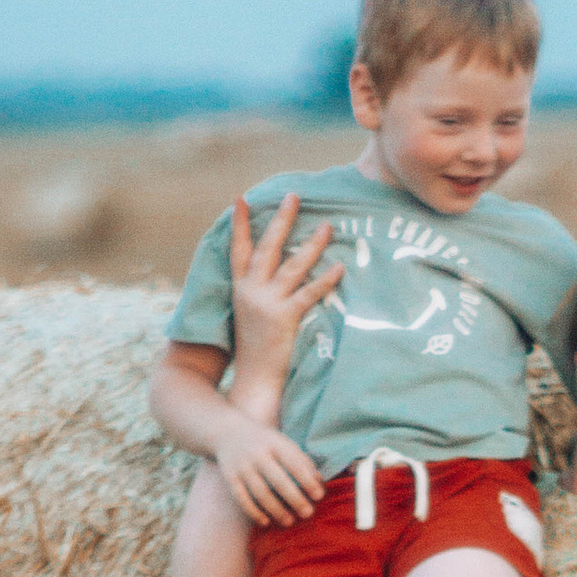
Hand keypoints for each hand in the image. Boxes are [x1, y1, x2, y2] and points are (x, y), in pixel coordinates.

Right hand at [213, 408, 323, 527]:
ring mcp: (242, 466)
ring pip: (260, 492)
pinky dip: (253, 512)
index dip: (307, 480)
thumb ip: (301, 460)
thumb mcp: (283, 443)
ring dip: (276, 509)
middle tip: (308, 514)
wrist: (228, 432)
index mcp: (275, 443)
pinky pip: (242, 498)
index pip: (294, 463)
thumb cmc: (265, 442)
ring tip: (289, 522)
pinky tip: (266, 522)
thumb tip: (319, 482)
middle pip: (278, 480)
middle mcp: (257, 454)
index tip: (319, 496)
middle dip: (294, 499)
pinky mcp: (230, 477)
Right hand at [228, 190, 342, 383]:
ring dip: (311, 244)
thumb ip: (257, 291)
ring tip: (328, 226)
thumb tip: (274, 271)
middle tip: (294, 196)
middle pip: (267, 248)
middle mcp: (251, 291)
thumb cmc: (255, 349)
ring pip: (292, 266)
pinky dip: (325, 280)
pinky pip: (308, 294)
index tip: (240, 200)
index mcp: (240, 288)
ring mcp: (267, 304)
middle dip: (281, 220)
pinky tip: (339, 267)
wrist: (253, 380)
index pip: (237, 250)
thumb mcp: (249, 314)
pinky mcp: (284, 319)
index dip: (239, 225)